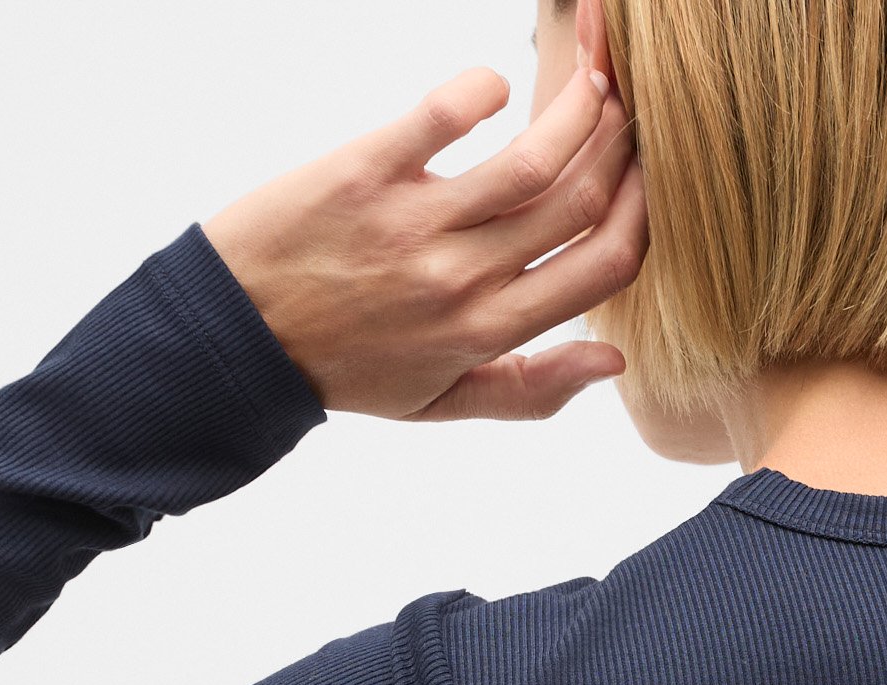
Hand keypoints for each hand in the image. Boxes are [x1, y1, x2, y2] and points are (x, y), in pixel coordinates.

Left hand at [202, 62, 645, 421]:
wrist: (237, 338)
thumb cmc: (344, 367)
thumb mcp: (439, 404)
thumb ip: (530, 390)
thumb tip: (614, 362)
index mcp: (488, 333)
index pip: (602, 269)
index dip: (643, 214)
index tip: (650, 178)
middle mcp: (461, 281)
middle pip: (578, 203)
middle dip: (623, 148)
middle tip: (630, 108)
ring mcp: (415, 225)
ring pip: (530, 160)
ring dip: (578, 109)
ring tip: (593, 78)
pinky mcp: (367, 172)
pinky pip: (444, 116)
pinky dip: (483, 87)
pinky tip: (495, 84)